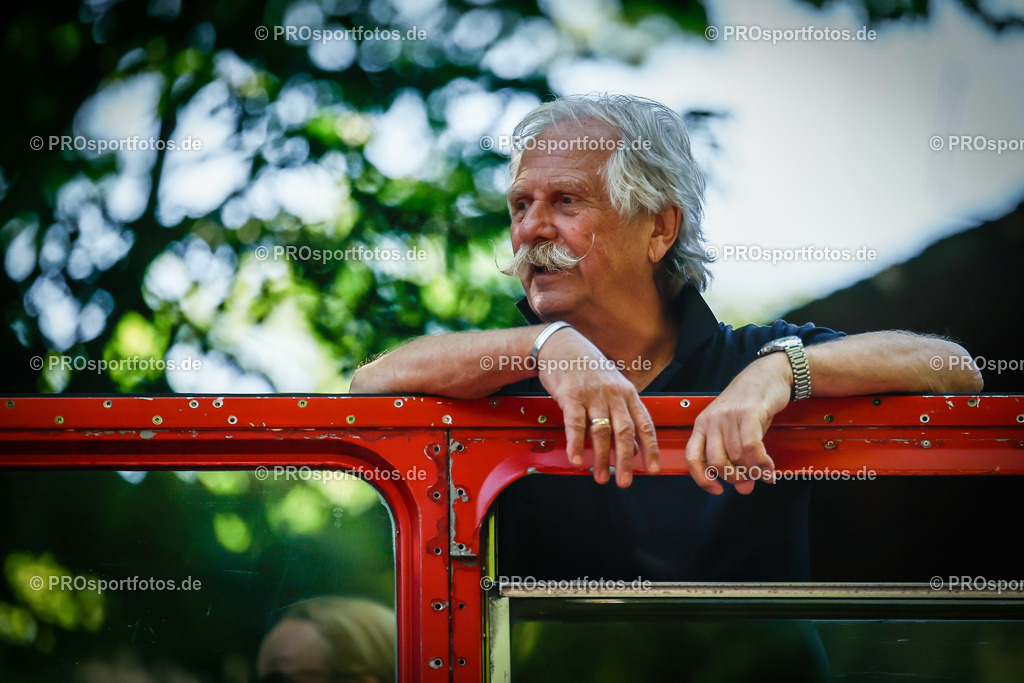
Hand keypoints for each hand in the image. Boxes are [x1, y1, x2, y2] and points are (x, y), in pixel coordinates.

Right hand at [537, 328, 659, 486]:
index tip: (653, 468)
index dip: (650, 448)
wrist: (562, 345)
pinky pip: (575, 424)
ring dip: (602, 457)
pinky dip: (576, 443)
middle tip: (625, 480)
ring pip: (601, 431)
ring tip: (600, 476)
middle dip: (627, 460)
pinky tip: (576, 458)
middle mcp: (613, 395)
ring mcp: (592, 395)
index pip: (644, 424)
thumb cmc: (588, 368)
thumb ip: (623, 413)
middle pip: (625, 432)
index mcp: (627, 393)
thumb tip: (636, 443)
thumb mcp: (613, 386)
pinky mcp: (571, 396)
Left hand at [685, 353, 791, 494]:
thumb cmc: (750, 404)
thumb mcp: (739, 432)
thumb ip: (738, 460)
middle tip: (749, 479)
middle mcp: (711, 420)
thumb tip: (745, 488)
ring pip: (737, 456)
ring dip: (753, 470)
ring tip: (764, 472)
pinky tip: (768, 468)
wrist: (767, 374)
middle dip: (734, 477)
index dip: (702, 479)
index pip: (692, 458)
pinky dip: (761, 462)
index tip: (717, 490)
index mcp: (702, 425)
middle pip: (716, 462)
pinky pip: (750, 446)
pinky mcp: (748, 412)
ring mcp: (728, 416)